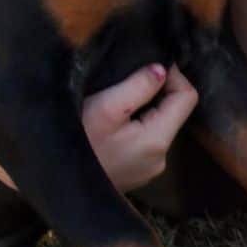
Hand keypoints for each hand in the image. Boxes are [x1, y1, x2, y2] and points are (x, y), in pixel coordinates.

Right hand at [82, 64, 197, 193]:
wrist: (59, 182)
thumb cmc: (77, 141)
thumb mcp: (105, 106)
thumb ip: (138, 85)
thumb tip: (162, 69)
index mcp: (158, 140)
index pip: (187, 97)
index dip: (173, 75)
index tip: (148, 64)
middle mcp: (161, 158)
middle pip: (173, 112)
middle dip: (156, 92)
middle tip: (128, 79)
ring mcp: (149, 169)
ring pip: (158, 126)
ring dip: (144, 109)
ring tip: (117, 100)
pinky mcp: (136, 172)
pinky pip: (145, 140)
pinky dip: (135, 126)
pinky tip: (113, 124)